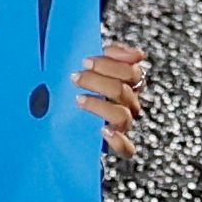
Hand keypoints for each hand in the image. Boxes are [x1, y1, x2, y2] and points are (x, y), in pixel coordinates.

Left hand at [71, 40, 148, 158]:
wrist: (63, 119)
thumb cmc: (80, 86)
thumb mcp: (92, 66)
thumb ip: (112, 54)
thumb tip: (138, 53)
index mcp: (128, 84)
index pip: (132, 72)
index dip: (111, 65)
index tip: (86, 61)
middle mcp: (129, 104)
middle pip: (123, 91)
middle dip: (97, 81)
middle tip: (75, 77)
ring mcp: (123, 124)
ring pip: (122, 116)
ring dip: (100, 106)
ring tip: (79, 99)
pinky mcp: (116, 144)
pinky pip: (126, 148)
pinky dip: (118, 140)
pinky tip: (104, 130)